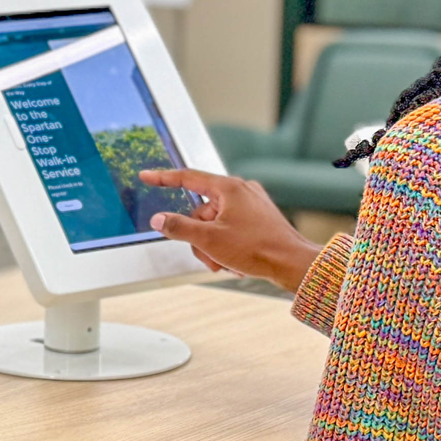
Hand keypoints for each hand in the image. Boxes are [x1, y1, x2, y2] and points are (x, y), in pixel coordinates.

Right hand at [138, 168, 320, 290]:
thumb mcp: (209, 240)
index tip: (147, 176)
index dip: (163, 178)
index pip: (188, 178)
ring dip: (213, 247)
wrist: (293, 264)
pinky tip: (236, 262)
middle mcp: (241, 191)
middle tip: (209, 255)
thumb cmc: (258, 248)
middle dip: (199, 238)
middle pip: (201, 211)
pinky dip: (227, 247)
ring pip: (214, 224)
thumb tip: (160, 220)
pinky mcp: (258, 220)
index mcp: (229, 188)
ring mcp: (251, 205)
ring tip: (225, 263)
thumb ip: (179, 227)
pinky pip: (230, 230)